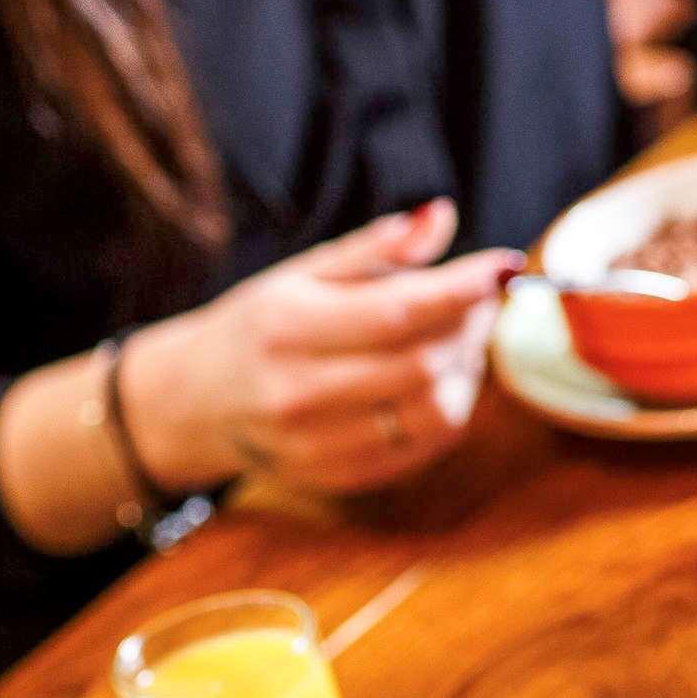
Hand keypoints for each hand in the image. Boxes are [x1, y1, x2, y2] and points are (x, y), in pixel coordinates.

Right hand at [121, 198, 515, 497]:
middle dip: (469, 326)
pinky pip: (424, 447)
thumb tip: (441, 218)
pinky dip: (449, 408)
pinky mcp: (339, 479)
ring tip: (459, 339)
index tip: (502, 265)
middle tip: (478, 299)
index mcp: (286, 328)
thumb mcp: (302, 274)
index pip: (396, 312)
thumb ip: (374, 249)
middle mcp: (299, 393)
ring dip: (466, 370)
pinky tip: (439, 379)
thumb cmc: (257, 328)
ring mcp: (318, 446)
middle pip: (423, 363)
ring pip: (435, 412)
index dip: (461, 289)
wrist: (194, 404)